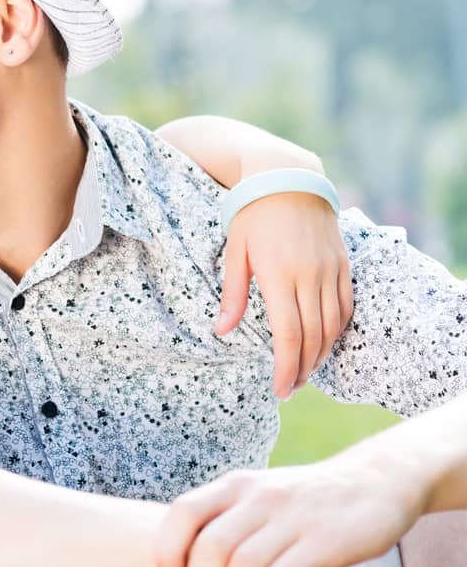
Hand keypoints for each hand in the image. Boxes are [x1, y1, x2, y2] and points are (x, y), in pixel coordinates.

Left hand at [154, 462, 424, 566]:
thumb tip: (184, 555)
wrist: (373, 481)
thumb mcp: (260, 497)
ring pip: (243, 566)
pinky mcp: (323, 541)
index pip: (183, 512)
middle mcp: (259, 497)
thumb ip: (226, 518)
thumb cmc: (306, 501)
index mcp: (236, 484)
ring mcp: (291, 517)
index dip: (165, 549)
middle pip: (210, 546)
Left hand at [215, 191, 351, 398]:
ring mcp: (330, 270)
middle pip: (313, 336)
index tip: (280, 388)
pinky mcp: (343, 264)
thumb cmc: (252, 214)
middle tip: (291, 388)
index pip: (288, 335)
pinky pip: (346, 305)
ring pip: (333, 325)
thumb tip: (222, 331)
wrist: (286, 178)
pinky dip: (338, 329)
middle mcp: (309, 276)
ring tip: (306, 372)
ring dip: (322, 353)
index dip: (286, 366)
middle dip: (303, 368)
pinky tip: (326, 342)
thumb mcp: (235, 251)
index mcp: (279, 276)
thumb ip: (232, 294)